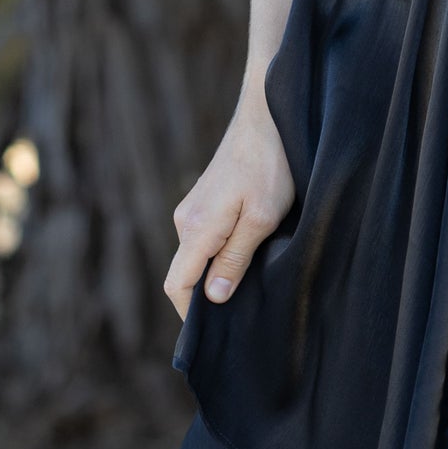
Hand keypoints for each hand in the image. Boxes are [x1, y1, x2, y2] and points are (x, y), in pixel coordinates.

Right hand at [164, 94, 295, 317]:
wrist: (267, 115)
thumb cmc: (269, 165)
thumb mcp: (260, 219)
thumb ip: (235, 259)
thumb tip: (212, 298)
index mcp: (195, 229)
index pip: (177, 285)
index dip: (193, 316)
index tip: (218, 333)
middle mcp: (185, 221)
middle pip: (186, 275)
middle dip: (209, 298)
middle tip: (246, 312)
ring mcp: (193, 210)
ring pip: (198, 258)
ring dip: (220, 274)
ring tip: (254, 283)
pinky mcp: (206, 202)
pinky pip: (206, 241)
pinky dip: (223, 256)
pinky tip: (251, 256)